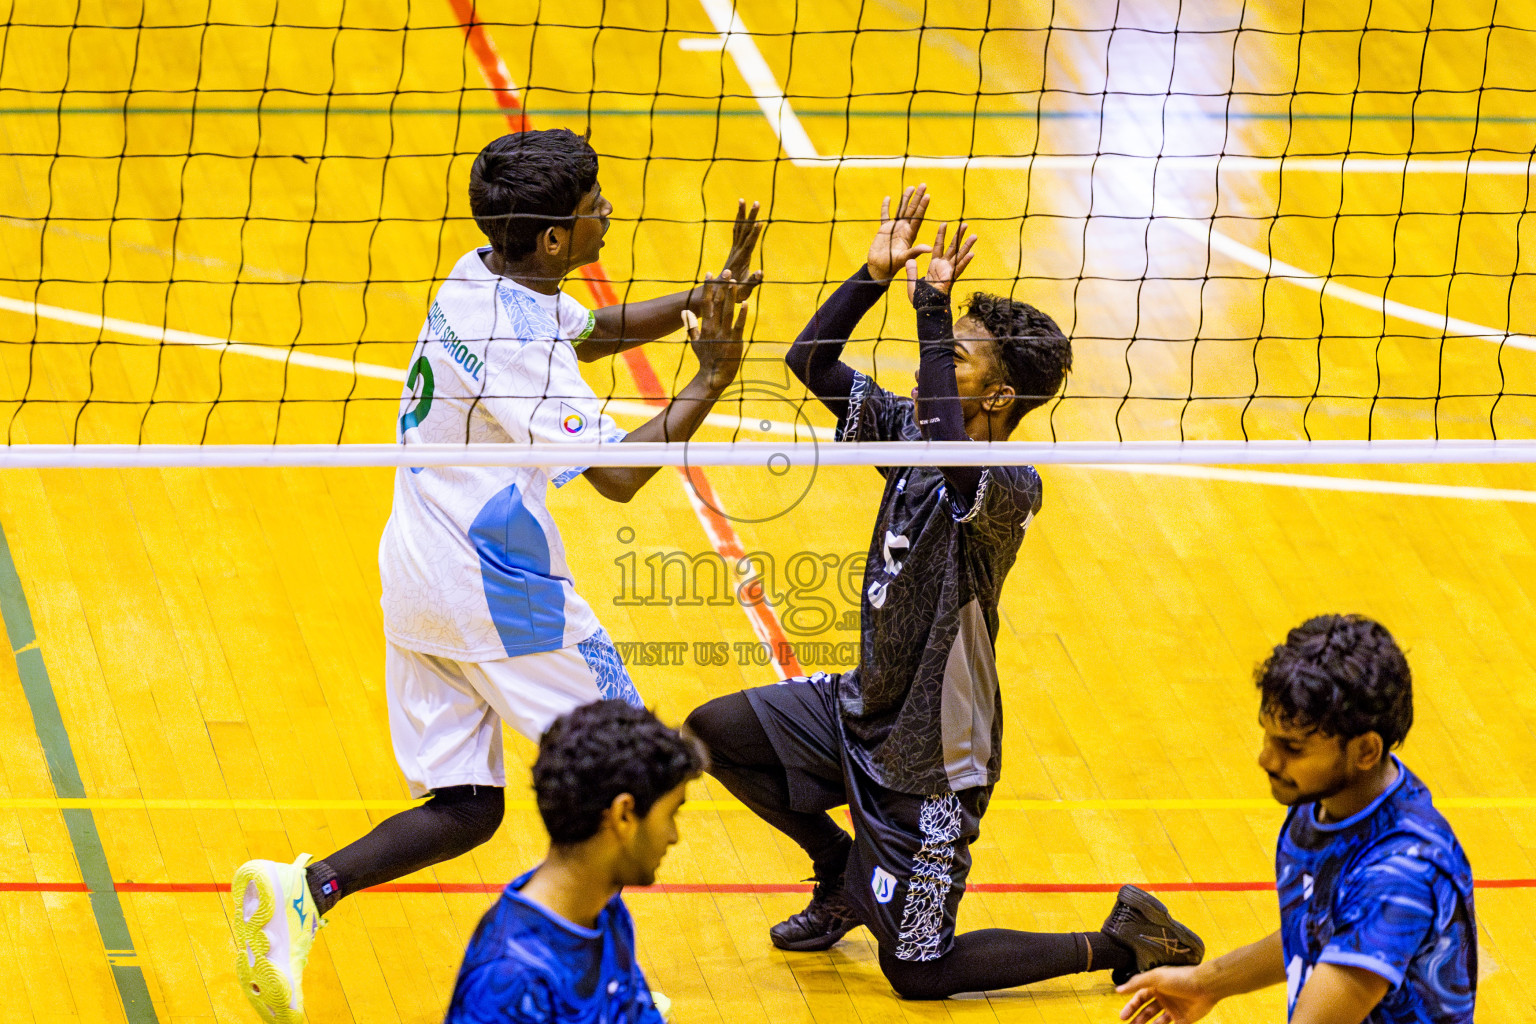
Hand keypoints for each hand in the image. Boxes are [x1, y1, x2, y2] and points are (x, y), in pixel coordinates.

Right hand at [686, 271, 747, 387]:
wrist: (713, 375)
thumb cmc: (705, 358)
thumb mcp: (695, 341)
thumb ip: (691, 326)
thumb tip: (685, 312)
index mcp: (705, 326)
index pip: (706, 303)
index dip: (709, 288)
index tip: (710, 274)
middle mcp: (714, 328)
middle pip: (718, 303)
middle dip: (722, 287)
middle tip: (726, 271)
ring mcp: (724, 334)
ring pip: (728, 312)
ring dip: (732, 297)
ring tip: (735, 283)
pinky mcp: (735, 341)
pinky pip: (739, 325)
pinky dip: (742, 314)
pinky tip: (745, 304)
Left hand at [718, 199, 763, 300]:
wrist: (719, 292)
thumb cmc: (734, 293)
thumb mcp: (744, 290)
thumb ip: (752, 282)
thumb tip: (761, 272)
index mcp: (742, 259)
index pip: (749, 243)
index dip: (755, 232)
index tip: (759, 221)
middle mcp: (737, 251)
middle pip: (744, 230)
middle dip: (750, 216)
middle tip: (756, 202)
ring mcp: (735, 249)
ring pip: (738, 227)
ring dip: (742, 214)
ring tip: (743, 200)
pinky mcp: (735, 250)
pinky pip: (737, 232)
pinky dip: (739, 222)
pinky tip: (741, 215)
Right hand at [867, 184, 931, 282]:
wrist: (879, 268)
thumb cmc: (892, 266)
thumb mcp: (905, 258)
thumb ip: (915, 252)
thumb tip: (929, 249)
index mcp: (910, 234)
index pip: (918, 217)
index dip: (922, 206)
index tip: (928, 195)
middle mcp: (904, 229)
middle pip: (912, 210)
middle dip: (917, 197)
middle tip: (923, 185)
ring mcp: (894, 228)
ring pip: (901, 210)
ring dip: (906, 198)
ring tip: (911, 187)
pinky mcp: (884, 229)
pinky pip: (885, 215)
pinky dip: (886, 207)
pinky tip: (888, 198)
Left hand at [905, 221, 975, 301]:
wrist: (925, 309)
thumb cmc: (920, 299)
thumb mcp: (912, 282)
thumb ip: (911, 271)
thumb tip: (909, 260)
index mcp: (934, 265)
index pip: (939, 246)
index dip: (941, 235)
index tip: (944, 223)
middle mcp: (943, 266)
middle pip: (952, 247)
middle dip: (958, 236)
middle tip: (965, 224)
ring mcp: (948, 272)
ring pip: (959, 256)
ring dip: (966, 246)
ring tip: (974, 235)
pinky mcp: (950, 279)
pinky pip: (958, 269)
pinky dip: (965, 262)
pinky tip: (972, 253)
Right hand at [1117, 966, 1217, 1023]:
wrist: (1205, 986)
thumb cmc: (1178, 978)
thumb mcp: (1154, 977)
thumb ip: (1136, 983)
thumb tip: (1118, 990)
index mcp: (1156, 986)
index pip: (1140, 998)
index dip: (1131, 1007)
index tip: (1122, 1017)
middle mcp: (1163, 997)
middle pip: (1147, 1010)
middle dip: (1137, 1019)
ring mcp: (1173, 1009)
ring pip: (1156, 1020)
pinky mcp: (1183, 1019)